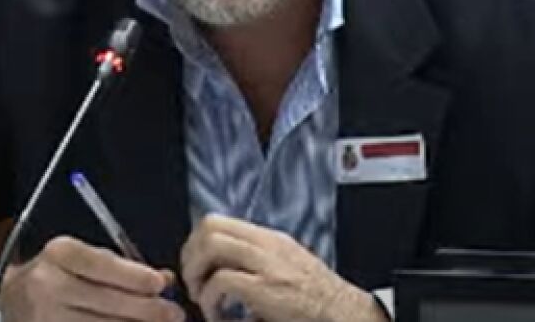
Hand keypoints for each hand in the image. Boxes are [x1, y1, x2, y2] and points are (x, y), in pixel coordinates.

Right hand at [0, 237, 185, 321]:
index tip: (161, 284)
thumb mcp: (82, 258)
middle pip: (107, 303)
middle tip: (175, 314)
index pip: (101, 265)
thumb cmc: (56, 275)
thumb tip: (166, 280)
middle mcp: (48, 286)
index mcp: (59, 254)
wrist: (7, 299)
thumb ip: (122, 268)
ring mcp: (45, 319)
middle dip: (148, 311)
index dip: (135, 277)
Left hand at [179, 215, 385, 321]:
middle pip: (209, 227)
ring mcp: (267, 265)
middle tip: (194, 283)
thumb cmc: (315, 298)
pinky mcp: (265, 289)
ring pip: (212, 246)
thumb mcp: (286, 265)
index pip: (217, 221)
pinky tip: (217, 315)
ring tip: (203, 298)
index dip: (195, 243)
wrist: (343, 313)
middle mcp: (266, 245)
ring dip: (196, 274)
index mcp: (269, 239)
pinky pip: (221, 282)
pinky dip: (209, 300)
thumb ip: (257, 259)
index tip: (195, 267)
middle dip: (190, 256)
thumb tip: (221, 266)